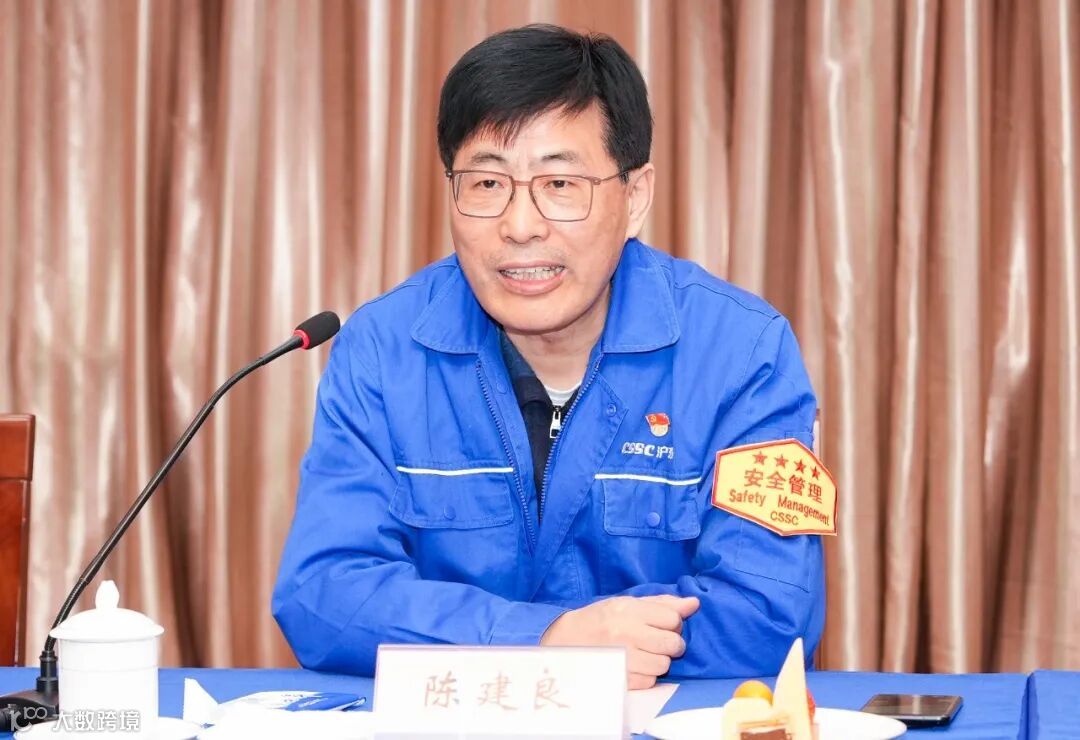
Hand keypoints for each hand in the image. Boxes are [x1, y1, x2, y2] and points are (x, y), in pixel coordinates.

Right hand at [540, 595, 699, 688]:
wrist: (566, 642)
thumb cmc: (600, 620)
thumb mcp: (626, 603)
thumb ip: (661, 603)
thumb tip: (694, 603)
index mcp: (629, 611)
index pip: (672, 618)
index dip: (672, 622)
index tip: (661, 624)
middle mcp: (627, 633)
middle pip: (673, 643)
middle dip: (670, 643)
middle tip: (656, 641)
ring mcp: (624, 658)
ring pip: (664, 664)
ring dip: (659, 661)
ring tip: (643, 654)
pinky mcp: (621, 679)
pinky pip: (651, 680)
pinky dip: (647, 675)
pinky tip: (635, 666)